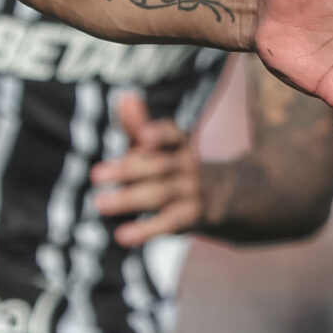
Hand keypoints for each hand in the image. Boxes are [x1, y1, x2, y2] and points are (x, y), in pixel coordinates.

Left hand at [89, 92, 200, 246]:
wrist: (236, 197)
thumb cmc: (181, 168)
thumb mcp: (163, 146)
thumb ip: (138, 125)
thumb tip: (124, 96)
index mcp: (181, 146)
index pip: (173, 136)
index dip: (159, 135)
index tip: (143, 137)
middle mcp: (189, 167)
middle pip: (159, 167)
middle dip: (128, 170)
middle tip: (96, 175)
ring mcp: (193, 193)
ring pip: (161, 194)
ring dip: (129, 199)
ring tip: (99, 204)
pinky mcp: (194, 218)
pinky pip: (170, 223)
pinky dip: (146, 230)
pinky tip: (123, 236)